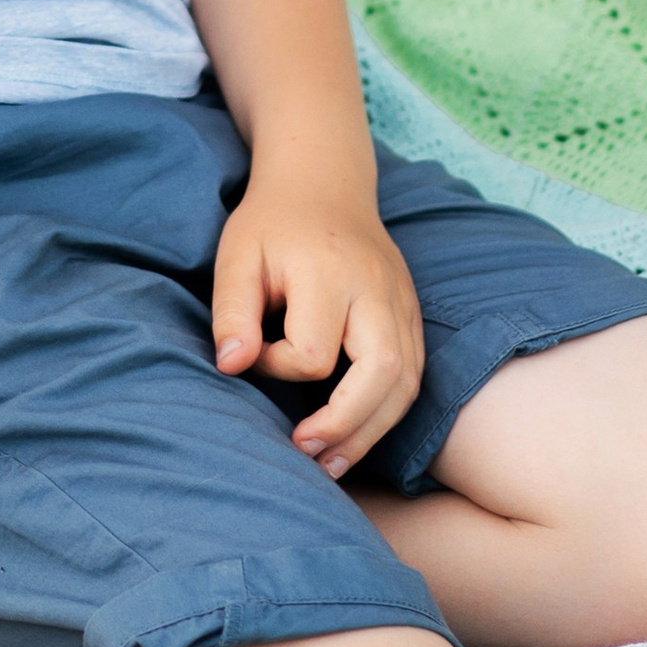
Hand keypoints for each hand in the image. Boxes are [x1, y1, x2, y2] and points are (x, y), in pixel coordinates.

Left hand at [211, 187, 423, 477]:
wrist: (324, 183)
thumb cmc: (272, 225)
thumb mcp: (236, 256)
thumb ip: (231, 312)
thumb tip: (232, 367)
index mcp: (329, 273)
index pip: (313, 352)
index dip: (278, 368)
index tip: (253, 354)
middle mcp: (376, 289)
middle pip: (383, 374)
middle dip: (346, 426)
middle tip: (303, 453)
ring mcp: (402, 302)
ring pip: (407, 383)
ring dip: (371, 432)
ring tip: (331, 463)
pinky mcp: (412, 313)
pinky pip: (415, 375)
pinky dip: (388, 413)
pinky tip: (354, 436)